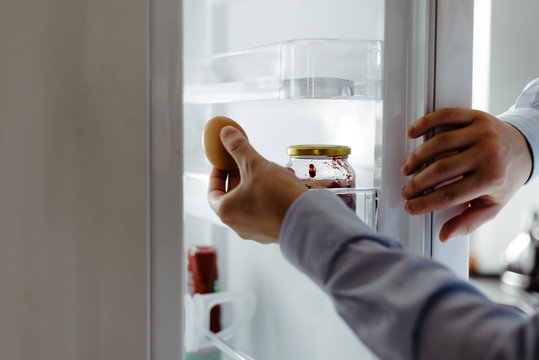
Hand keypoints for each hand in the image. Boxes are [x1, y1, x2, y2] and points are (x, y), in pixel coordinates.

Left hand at [207, 126, 307, 243]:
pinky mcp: (272, 232)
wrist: (306, 221)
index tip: (222, 164)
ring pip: (250, 204)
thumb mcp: (255, 165)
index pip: (213, 192)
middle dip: (237, 178)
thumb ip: (239, 148)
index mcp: (227, 211)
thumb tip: (226, 134)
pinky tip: (283, 183)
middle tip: (243, 162)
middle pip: (231, 198)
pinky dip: (269, 196)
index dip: (216, 175)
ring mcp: (256, 231)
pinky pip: (266, 211)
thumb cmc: (277, 196)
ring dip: (255, 185)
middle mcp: (238, 225)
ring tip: (267, 170)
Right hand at [401, 108, 531, 241]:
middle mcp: (488, 154)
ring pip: (438, 144)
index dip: (424, 203)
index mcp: (492, 179)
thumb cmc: (505, 178)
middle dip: (417, 183)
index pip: (449, 195)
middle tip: (407, 190)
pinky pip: (445, 116)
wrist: (525, 148)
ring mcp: (482, 132)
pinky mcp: (476, 116)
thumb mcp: (492, 204)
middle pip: (441, 170)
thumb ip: (469, 221)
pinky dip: (425, 123)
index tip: (411, 206)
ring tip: (407, 168)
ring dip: (416, 157)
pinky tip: (412, 133)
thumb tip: (445, 235)